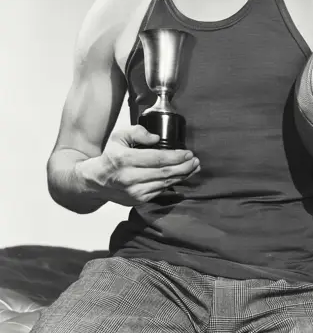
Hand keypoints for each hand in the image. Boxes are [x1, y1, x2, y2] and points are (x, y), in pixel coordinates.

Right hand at [81, 125, 199, 205]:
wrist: (97, 181)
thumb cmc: (111, 156)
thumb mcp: (119, 137)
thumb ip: (138, 132)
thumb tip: (156, 138)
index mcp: (125, 159)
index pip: (157, 159)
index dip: (176, 157)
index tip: (188, 153)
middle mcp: (129, 177)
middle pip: (164, 173)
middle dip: (184, 167)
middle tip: (195, 160)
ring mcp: (134, 191)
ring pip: (164, 183)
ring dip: (182, 176)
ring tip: (193, 167)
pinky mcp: (138, 200)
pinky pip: (160, 190)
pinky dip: (173, 183)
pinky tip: (181, 176)